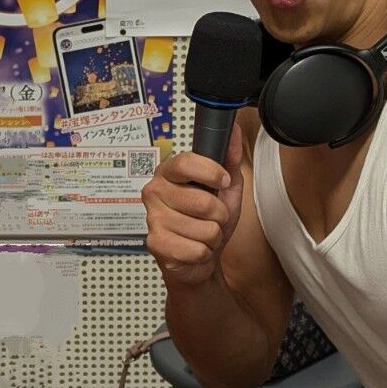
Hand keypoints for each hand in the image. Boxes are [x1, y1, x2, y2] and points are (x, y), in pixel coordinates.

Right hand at [142, 122, 244, 285]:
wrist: (197, 257)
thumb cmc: (208, 219)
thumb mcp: (225, 188)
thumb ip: (229, 159)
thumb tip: (234, 130)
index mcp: (168, 172)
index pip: (185, 163)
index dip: (210, 172)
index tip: (223, 181)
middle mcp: (154, 191)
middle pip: (202, 202)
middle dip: (220, 215)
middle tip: (214, 218)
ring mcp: (152, 218)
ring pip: (204, 229)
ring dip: (213, 235)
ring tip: (202, 234)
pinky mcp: (155, 243)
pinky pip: (196, 249)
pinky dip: (203, 252)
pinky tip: (193, 247)